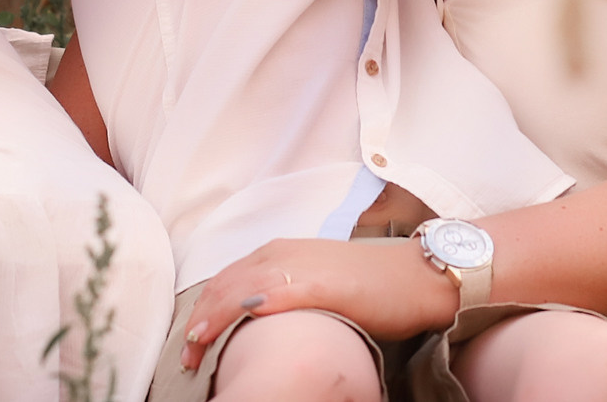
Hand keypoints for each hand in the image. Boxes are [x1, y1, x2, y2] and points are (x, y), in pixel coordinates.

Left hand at [180, 239, 459, 371]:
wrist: (420, 275)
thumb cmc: (376, 285)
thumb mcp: (321, 284)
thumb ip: (291, 295)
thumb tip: (265, 323)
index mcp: (281, 251)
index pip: (228, 279)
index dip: (205, 309)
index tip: (192, 340)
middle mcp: (282, 252)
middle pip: (224, 284)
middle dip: (200, 319)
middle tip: (186, 354)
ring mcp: (298, 265)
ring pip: (236, 288)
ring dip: (210, 320)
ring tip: (193, 350)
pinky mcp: (315, 283)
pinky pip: (267, 293)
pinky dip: (240, 309)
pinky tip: (227, 327)